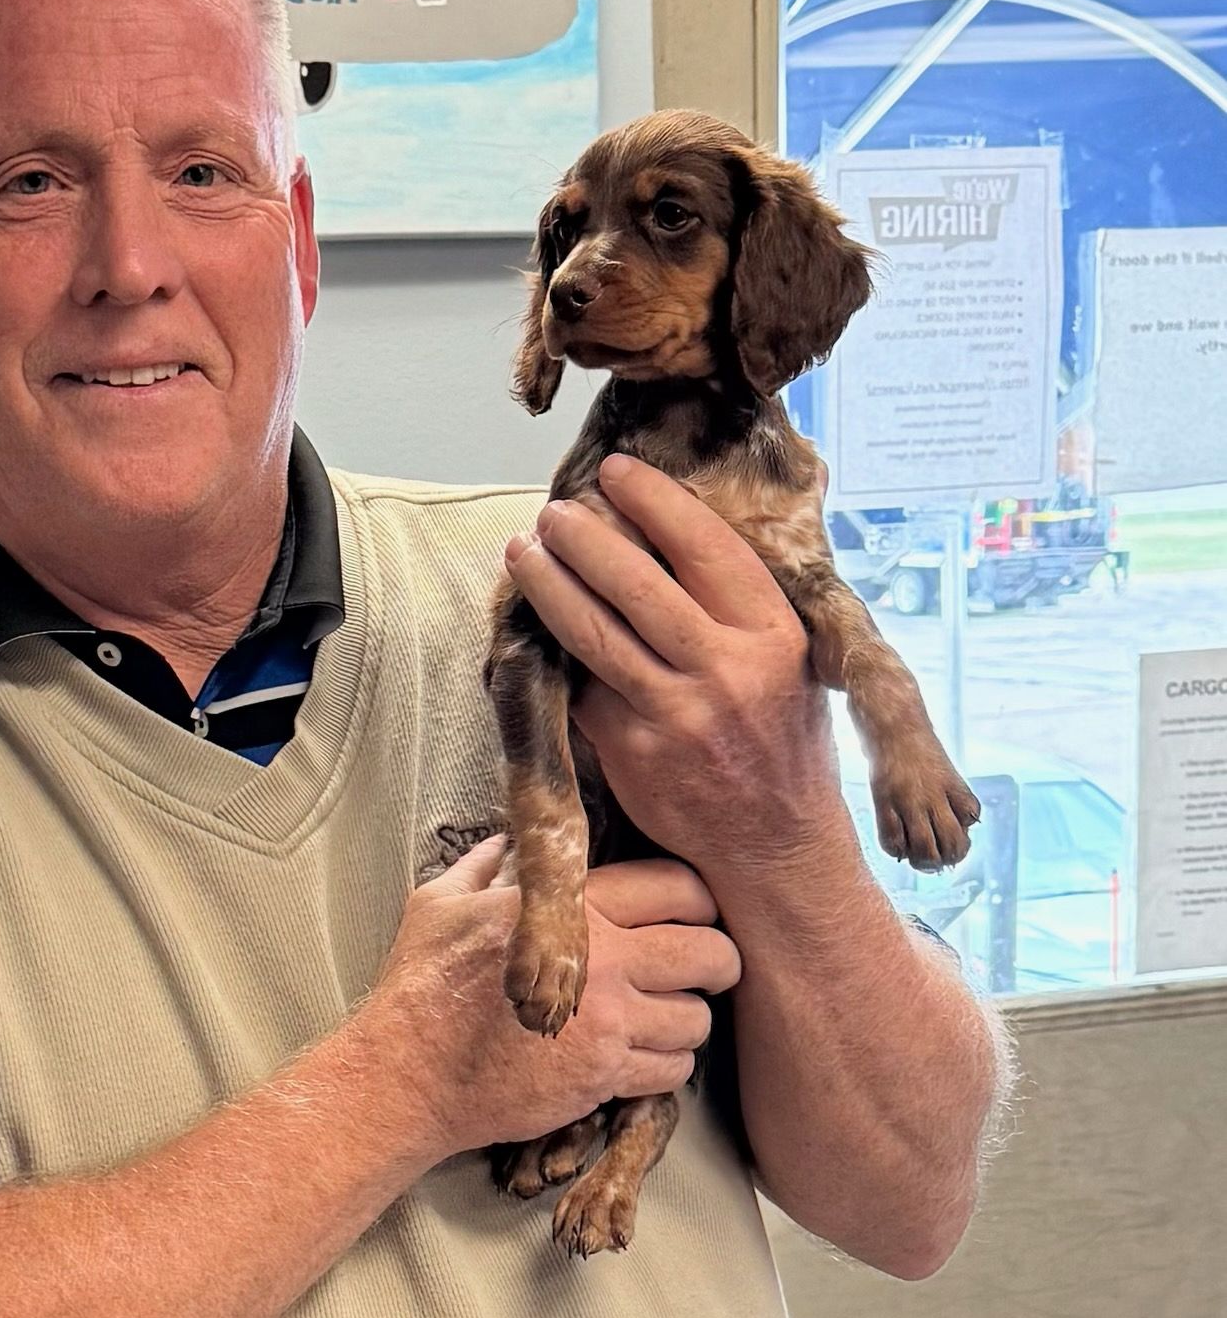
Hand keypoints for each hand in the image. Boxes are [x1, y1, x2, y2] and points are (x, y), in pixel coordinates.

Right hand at [360, 836, 740, 1161]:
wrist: (409, 1075)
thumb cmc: (420, 986)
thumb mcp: (442, 903)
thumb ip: (488, 866)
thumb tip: (508, 842)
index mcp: (571, 910)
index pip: (677, 887)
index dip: (700, 898)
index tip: (695, 912)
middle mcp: (603, 963)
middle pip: (709, 952)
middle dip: (720, 960)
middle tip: (706, 967)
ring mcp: (608, 1025)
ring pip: (698, 1018)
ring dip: (690, 1017)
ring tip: (669, 1015)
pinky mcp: (604, 1078)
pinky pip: (674, 1070)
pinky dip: (669, 1063)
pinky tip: (645, 1054)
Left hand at [504, 454, 845, 873]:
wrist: (776, 845)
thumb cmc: (783, 742)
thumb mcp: (794, 663)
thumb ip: (745, 605)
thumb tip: (678, 527)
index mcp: (772, 637)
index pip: (704, 547)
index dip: (653, 501)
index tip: (616, 472)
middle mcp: (726, 672)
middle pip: (636, 584)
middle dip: (585, 538)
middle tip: (553, 512)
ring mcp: (674, 715)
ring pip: (594, 633)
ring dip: (550, 586)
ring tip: (523, 552)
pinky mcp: (631, 752)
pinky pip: (584, 689)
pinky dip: (557, 654)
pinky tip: (534, 625)